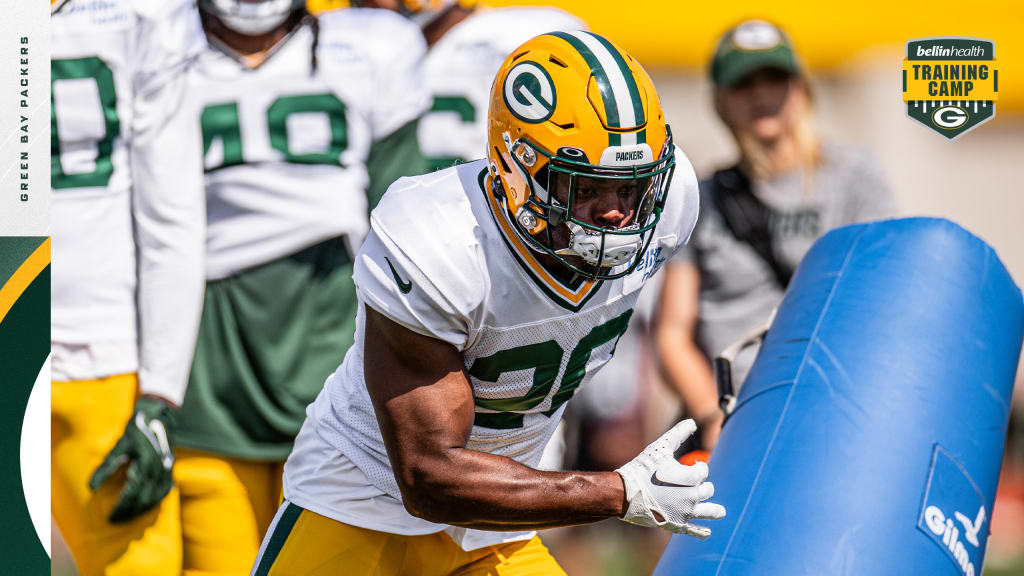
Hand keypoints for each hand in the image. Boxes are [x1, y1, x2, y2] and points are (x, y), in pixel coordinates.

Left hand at [89, 396, 176, 522]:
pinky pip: (164, 492)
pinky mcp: (171, 470)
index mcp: (145, 464)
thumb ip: (106, 467)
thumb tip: (91, 488)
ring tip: (129, 518)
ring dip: (142, 510)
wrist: (160, 416)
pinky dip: (154, 502)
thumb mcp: (119, 446)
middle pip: (144, 499)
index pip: (132, 493)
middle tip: (116, 521)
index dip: (121, 507)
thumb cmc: (137, 430)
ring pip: (156, 498)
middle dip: (130, 513)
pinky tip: (145, 507)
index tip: (110, 517)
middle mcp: (159, 469)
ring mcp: (167, 470)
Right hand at [615, 419, 725, 537]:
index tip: (692, 466)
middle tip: (696, 484)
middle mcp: (692, 498)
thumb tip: (692, 422)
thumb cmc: (643, 469)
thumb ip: (678, 434)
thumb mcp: (660, 448)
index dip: (698, 467)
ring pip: (708, 512)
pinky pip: (693, 530)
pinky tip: (707, 533)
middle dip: (703, 485)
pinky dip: (702, 532)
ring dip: (715, 511)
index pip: (703, 472)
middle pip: (707, 491)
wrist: (624, 493)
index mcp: (691, 478)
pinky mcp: (676, 525)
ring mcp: (685, 513)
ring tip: (721, 512)